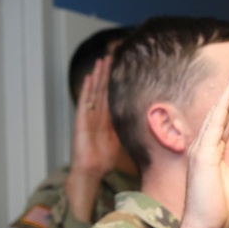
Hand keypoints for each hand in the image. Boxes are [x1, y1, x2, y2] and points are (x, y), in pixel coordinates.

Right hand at [66, 55, 122, 220]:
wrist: (91, 171)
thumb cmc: (104, 161)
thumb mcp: (122, 141)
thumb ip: (129, 130)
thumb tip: (148, 124)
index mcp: (106, 120)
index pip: (111, 96)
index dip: (115, 82)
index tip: (121, 68)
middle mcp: (96, 116)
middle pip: (102, 90)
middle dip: (106, 73)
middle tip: (110, 56)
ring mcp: (87, 117)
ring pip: (93, 92)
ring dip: (96, 76)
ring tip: (100, 61)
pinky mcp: (80, 122)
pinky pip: (83, 103)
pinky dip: (85, 90)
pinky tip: (88, 78)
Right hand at [179, 64, 228, 227]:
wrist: (204, 227)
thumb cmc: (217, 209)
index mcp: (213, 153)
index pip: (226, 121)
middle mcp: (205, 147)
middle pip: (222, 111)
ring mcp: (203, 150)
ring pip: (219, 113)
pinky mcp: (204, 155)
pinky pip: (215, 125)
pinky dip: (223, 106)